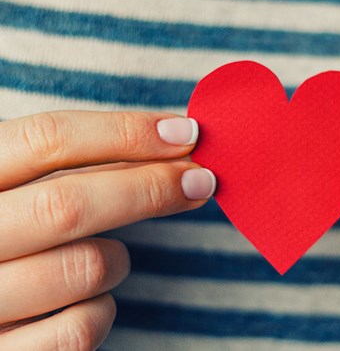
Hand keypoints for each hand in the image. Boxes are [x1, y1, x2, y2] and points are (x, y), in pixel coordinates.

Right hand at [0, 111, 214, 349]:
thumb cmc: (10, 240)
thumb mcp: (22, 194)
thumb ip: (73, 170)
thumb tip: (169, 145)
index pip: (47, 139)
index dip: (125, 131)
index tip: (184, 132)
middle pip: (69, 204)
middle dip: (150, 188)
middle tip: (201, 181)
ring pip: (86, 268)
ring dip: (117, 260)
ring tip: (107, 259)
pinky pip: (81, 328)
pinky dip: (100, 312)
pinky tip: (86, 302)